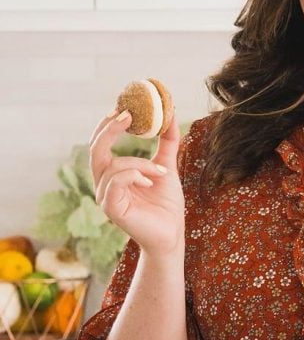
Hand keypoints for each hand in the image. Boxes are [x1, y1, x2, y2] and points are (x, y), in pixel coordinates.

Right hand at [89, 109, 184, 255]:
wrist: (173, 232)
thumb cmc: (167, 204)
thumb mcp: (168, 165)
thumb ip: (168, 142)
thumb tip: (171, 113)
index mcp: (113, 173)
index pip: (101, 144)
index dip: (108, 124)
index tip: (125, 106)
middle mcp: (104, 184)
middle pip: (95, 150)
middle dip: (110, 129)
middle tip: (129, 114)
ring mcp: (106, 197)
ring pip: (113, 166)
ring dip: (141, 163)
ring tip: (162, 172)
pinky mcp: (112, 209)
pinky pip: (115, 183)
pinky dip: (134, 175)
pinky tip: (151, 180)